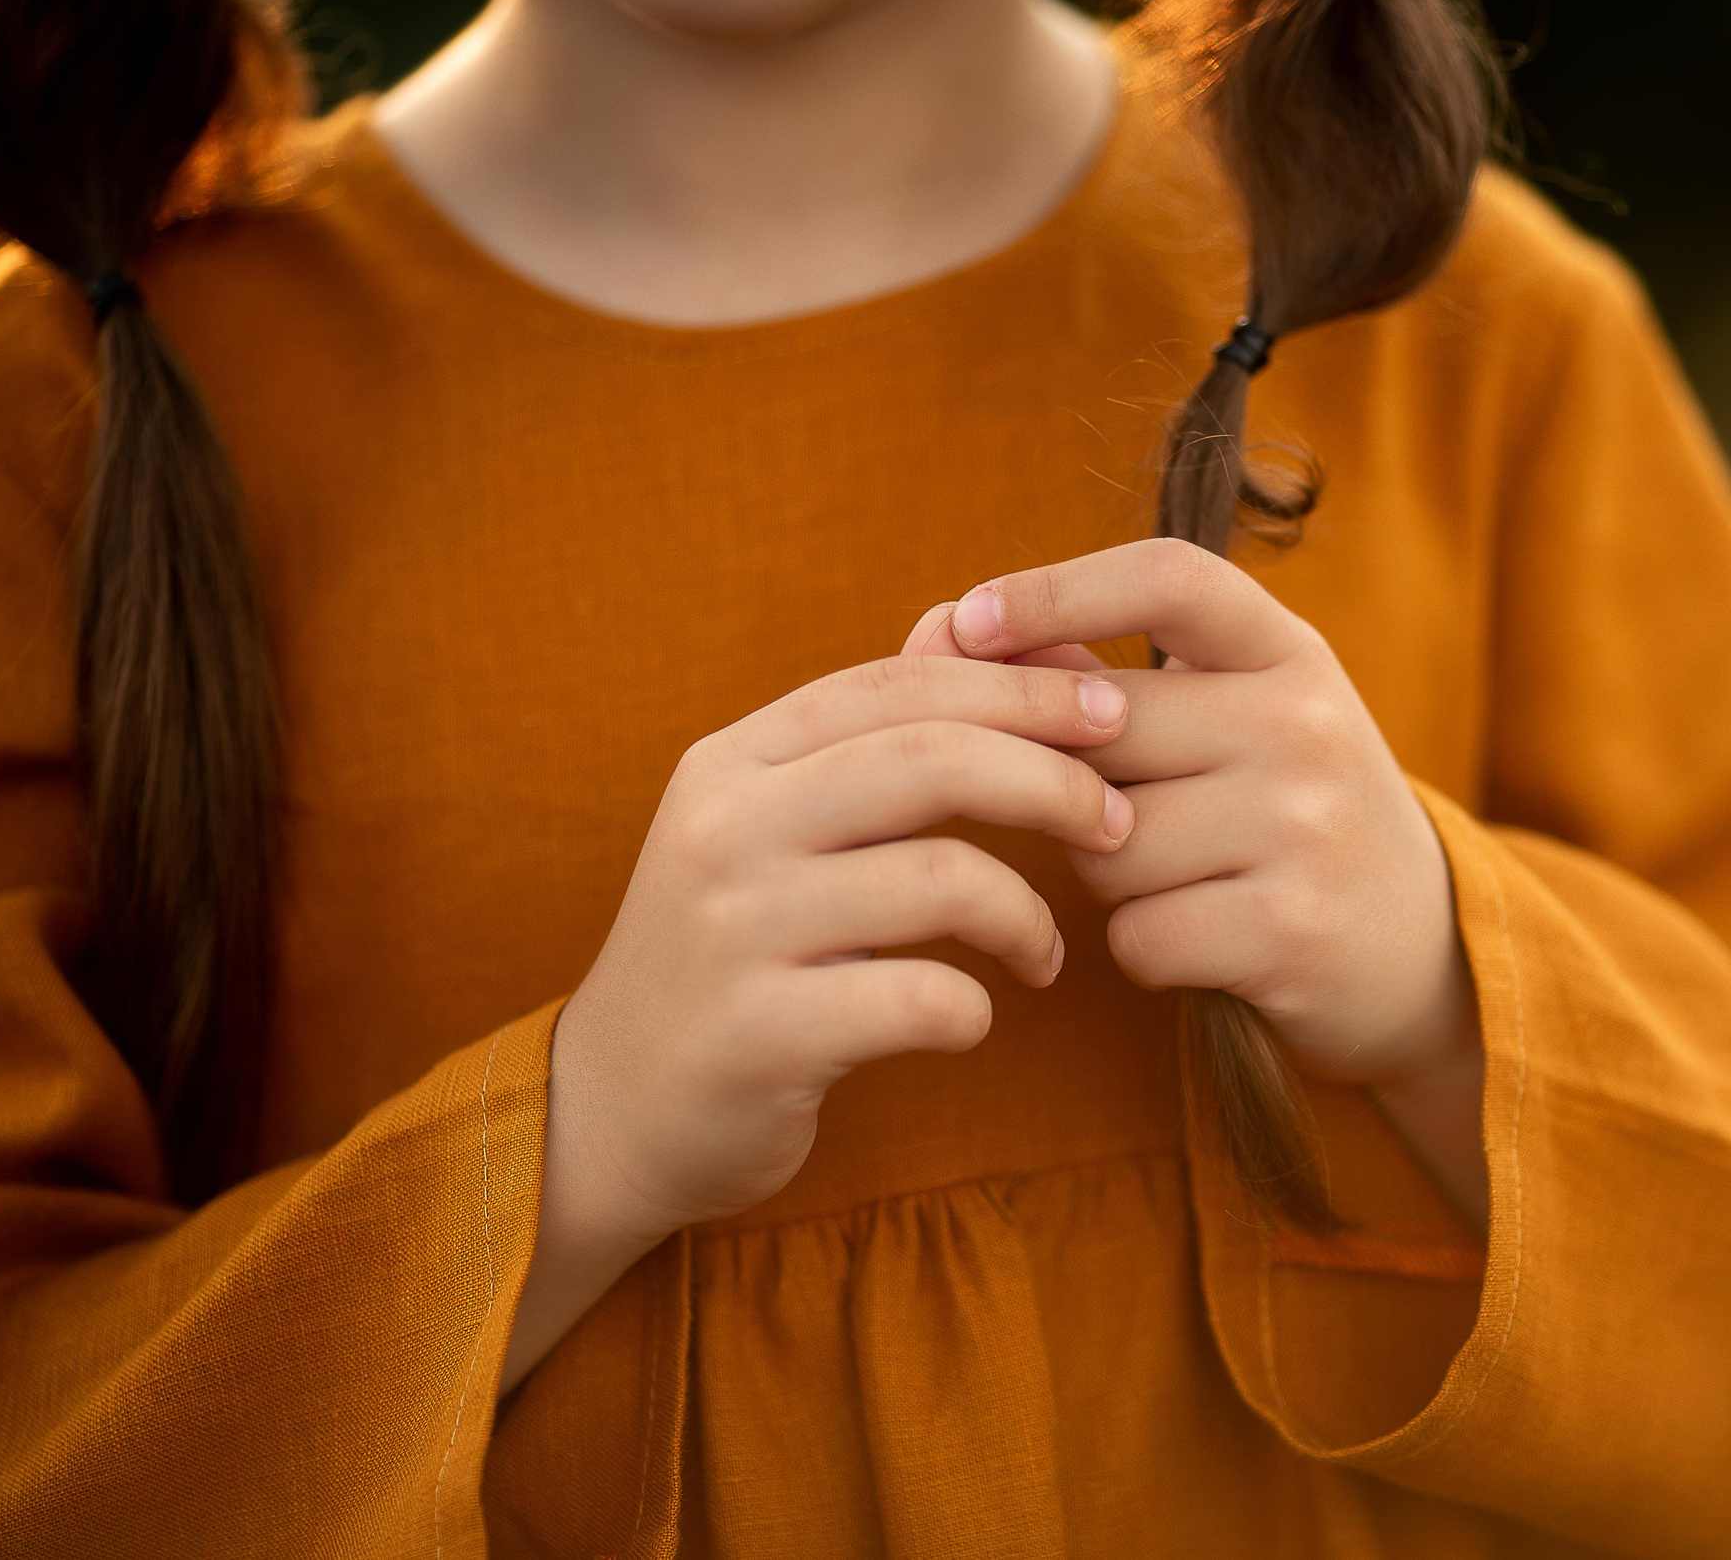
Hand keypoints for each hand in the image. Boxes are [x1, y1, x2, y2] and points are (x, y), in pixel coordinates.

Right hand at [505, 656, 1132, 1390]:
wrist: (613, 1108)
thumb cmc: (734, 952)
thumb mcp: (774, 825)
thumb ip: (868, 732)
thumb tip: (962, 621)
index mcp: (735, 761)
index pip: (900, 684)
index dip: (1020, 687)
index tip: (1112, 709)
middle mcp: (724, 829)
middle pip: (929, 760)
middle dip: (1051, 780)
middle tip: (1117, 822)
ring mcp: (735, 931)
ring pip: (940, 879)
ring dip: (1027, 914)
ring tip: (1047, 951)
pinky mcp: (758, 1036)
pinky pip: (920, 1000)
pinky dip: (976, 1008)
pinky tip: (975, 1016)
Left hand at [902, 539, 1475, 1093]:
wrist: (1425, 947)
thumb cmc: (1282, 814)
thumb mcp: (1227, 719)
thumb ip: (1094, 673)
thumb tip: (939, 630)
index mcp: (1288, 651)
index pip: (1166, 578)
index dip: (1055, 590)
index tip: (968, 620)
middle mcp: (1306, 722)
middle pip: (1102, 729)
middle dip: (1066, 780)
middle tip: (1109, 812)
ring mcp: (1305, 825)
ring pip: (1107, 844)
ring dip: (1106, 875)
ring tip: (1179, 876)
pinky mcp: (1291, 929)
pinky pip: (1137, 934)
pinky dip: (1143, 947)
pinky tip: (1201, 937)